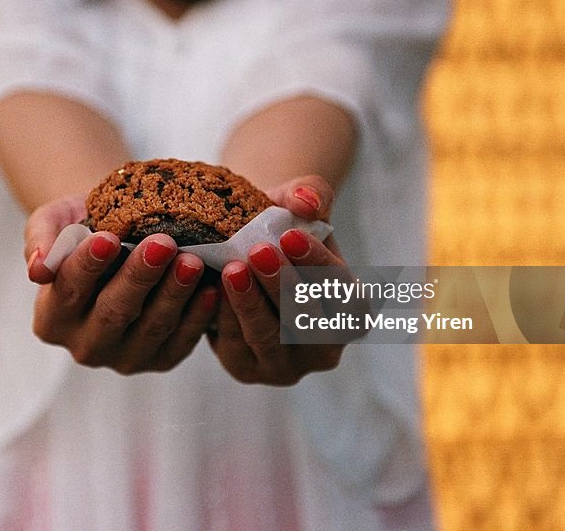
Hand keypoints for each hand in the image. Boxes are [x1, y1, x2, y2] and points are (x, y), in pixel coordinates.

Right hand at [24, 195, 218, 374]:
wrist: (120, 237)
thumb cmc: (84, 225)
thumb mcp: (54, 221)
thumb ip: (40, 240)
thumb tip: (37, 270)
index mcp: (51, 319)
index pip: (68, 290)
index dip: (87, 265)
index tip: (106, 238)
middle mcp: (84, 346)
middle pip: (112, 313)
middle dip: (139, 277)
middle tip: (162, 243)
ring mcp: (124, 358)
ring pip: (151, 328)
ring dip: (173, 295)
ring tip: (192, 261)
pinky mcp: (160, 361)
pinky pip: (181, 341)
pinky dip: (197, 317)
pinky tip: (210, 288)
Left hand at [208, 178, 358, 385]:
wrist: (241, 251)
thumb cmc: (279, 229)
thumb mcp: (297, 203)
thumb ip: (311, 193)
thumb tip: (305, 200)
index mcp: (352, 309)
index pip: (343, 292)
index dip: (318, 265)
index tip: (291, 235)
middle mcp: (326, 346)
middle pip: (308, 321)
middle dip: (283, 286)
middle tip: (258, 250)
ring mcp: (288, 366)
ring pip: (271, 338)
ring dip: (251, 304)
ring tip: (232, 269)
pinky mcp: (248, 370)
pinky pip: (237, 348)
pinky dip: (226, 318)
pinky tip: (212, 289)